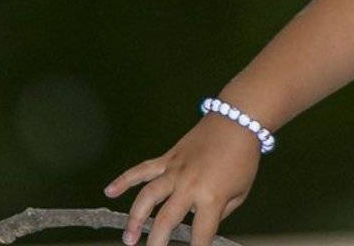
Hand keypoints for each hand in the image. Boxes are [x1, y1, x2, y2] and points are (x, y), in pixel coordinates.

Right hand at [104, 114, 262, 245]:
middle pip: (166, 220)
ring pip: (147, 196)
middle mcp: (189, 185)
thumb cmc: (243, 158)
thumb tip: (200, 225)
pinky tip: (109, 191)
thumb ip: (219, 213)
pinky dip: (124, 179)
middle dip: (156, 242)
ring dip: (135, 219)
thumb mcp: (240, 193)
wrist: (237, 120)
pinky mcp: (168, 158)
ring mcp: (175, 170)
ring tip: (128, 238)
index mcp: (211, 197)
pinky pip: (142, 169)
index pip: (200, 234)